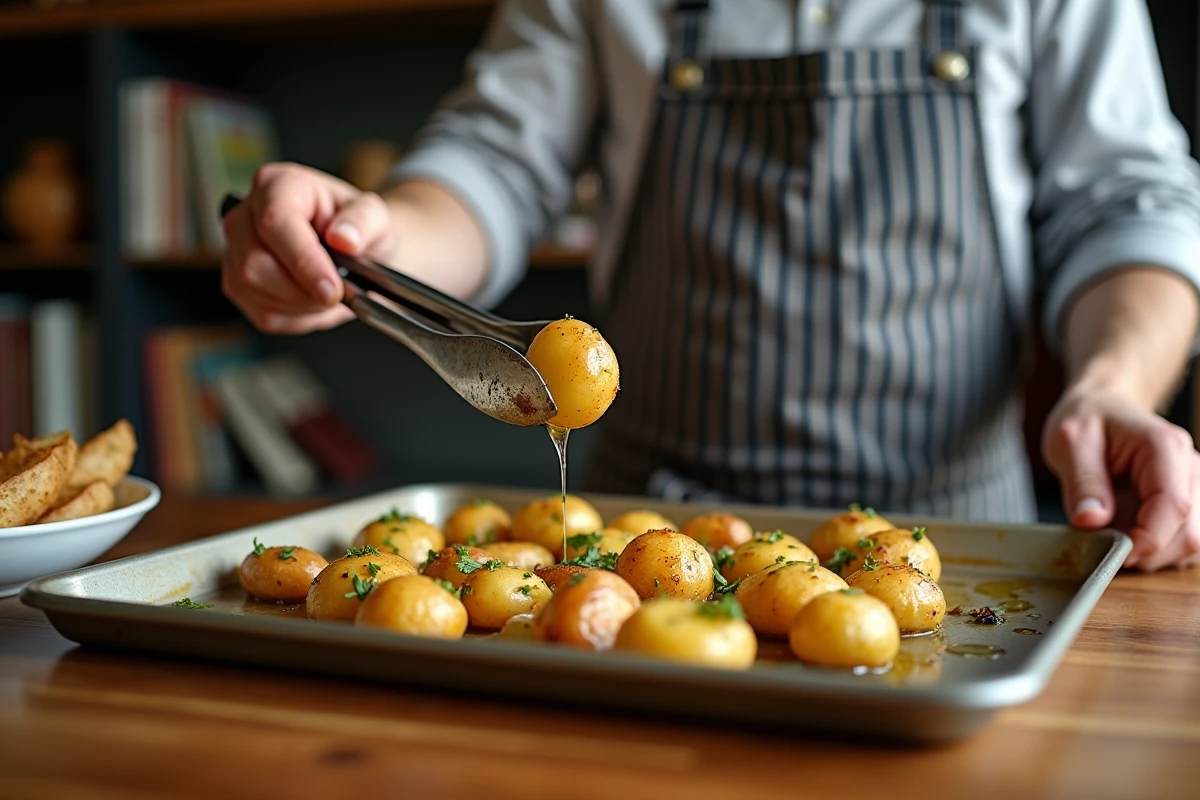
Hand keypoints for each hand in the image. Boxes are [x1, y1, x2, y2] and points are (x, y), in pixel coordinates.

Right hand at [221, 162, 399, 333]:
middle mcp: (247, 213)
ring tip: (327, 292)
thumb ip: (364, 222)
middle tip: (337, 292)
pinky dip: (295, 316)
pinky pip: (261, 312)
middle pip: (254, 263)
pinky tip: (312, 300)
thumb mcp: (377, 217)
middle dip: (302, 290)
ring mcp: (236, 249)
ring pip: (254, 290)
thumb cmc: (360, 229)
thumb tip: (344, 238)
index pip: (275, 223)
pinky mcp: (237, 282)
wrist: (356, 252)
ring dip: (300, 304)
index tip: (331, 288)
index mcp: (279, 185)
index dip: (303, 261)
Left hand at [1042, 387, 1199, 570]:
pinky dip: (1156, 549)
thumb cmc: (1087, 420)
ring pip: (1190, 544)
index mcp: (1165, 448)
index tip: (1112, 552)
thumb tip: (1090, 520)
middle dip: (1146, 551)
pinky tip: (1129, 532)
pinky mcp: (1191, 504)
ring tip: (1115, 530)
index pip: (1173, 506)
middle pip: (1188, 533)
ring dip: (1151, 553)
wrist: (1102, 408)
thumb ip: (1082, 481)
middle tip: (1104, 541)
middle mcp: (1191, 468)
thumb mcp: (1070, 443)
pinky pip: (1183, 542)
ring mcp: (1195, 487)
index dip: (1145, 540)